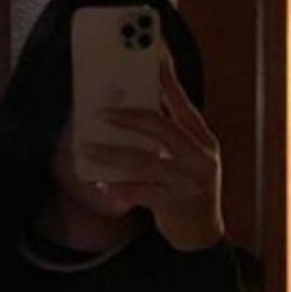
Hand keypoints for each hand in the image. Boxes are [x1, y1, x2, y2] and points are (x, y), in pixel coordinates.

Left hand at [82, 40, 226, 250]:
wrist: (203, 234)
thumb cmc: (189, 190)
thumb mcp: (189, 158)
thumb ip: (173, 134)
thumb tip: (139, 106)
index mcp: (203, 140)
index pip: (182, 104)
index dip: (165, 80)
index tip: (149, 57)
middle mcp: (199, 158)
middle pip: (162, 129)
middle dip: (129, 117)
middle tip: (101, 113)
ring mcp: (186, 182)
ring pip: (145, 162)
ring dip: (112, 154)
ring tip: (87, 149)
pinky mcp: (173, 204)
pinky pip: (139, 193)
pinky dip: (118, 188)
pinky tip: (101, 184)